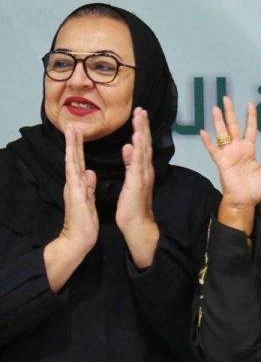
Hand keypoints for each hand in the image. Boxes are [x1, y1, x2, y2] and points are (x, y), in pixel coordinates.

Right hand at [59, 125, 97, 252]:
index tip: (78, 131)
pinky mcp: (75, 195)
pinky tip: (72, 155)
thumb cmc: (85, 220)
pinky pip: (74, 177)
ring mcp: (73, 188)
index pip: (80, 161)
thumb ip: (88, 185)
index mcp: (80, 183)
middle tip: (71, 124)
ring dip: (71, 147)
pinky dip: (73, 165)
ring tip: (71, 131)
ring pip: (72, 163)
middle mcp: (74, 183)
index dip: (78, 146)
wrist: (80, 237)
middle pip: (73, 158)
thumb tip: (89, 172)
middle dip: (73, 141)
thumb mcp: (88, 199)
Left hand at [116, 108, 159, 266]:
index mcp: (142, 169)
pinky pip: (137, 164)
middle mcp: (145, 169)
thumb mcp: (130, 180)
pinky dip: (138, 151)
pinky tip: (135, 141)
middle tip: (141, 109)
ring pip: (143, 149)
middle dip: (143, 125)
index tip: (139, 114)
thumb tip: (128, 147)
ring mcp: (143, 175)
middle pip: (145, 143)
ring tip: (140, 118)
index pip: (142, 145)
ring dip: (142, 133)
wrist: (137, 224)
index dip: (141, 128)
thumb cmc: (132, 206)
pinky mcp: (137, 183)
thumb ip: (130, 163)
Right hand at [200, 97, 260, 232]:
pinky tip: (203, 132)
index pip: (250, 129)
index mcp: (249, 150)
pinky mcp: (221, 162)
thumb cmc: (253, 189)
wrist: (244, 202)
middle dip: (230, 113)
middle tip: (226, 98)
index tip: (250, 103)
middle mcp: (237, 149)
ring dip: (219, 122)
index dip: (250, 117)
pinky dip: (208, 142)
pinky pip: (214, 150)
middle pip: (234, 127)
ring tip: (214, 108)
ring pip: (223, 134)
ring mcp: (228, 154)